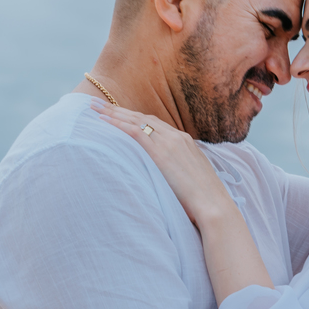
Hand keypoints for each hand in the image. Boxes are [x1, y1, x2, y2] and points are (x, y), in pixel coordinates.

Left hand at [91, 101, 234, 225]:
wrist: (214, 206)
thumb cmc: (204, 201)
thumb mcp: (191, 179)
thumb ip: (178, 172)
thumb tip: (167, 179)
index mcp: (185, 142)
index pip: (155, 124)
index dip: (134, 117)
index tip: (119, 113)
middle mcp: (177, 137)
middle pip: (143, 118)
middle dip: (119, 110)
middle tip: (98, 103)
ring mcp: (170, 142)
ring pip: (136, 121)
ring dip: (113, 113)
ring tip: (94, 107)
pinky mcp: (161, 152)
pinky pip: (135, 132)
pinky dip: (118, 124)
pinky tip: (103, 121)